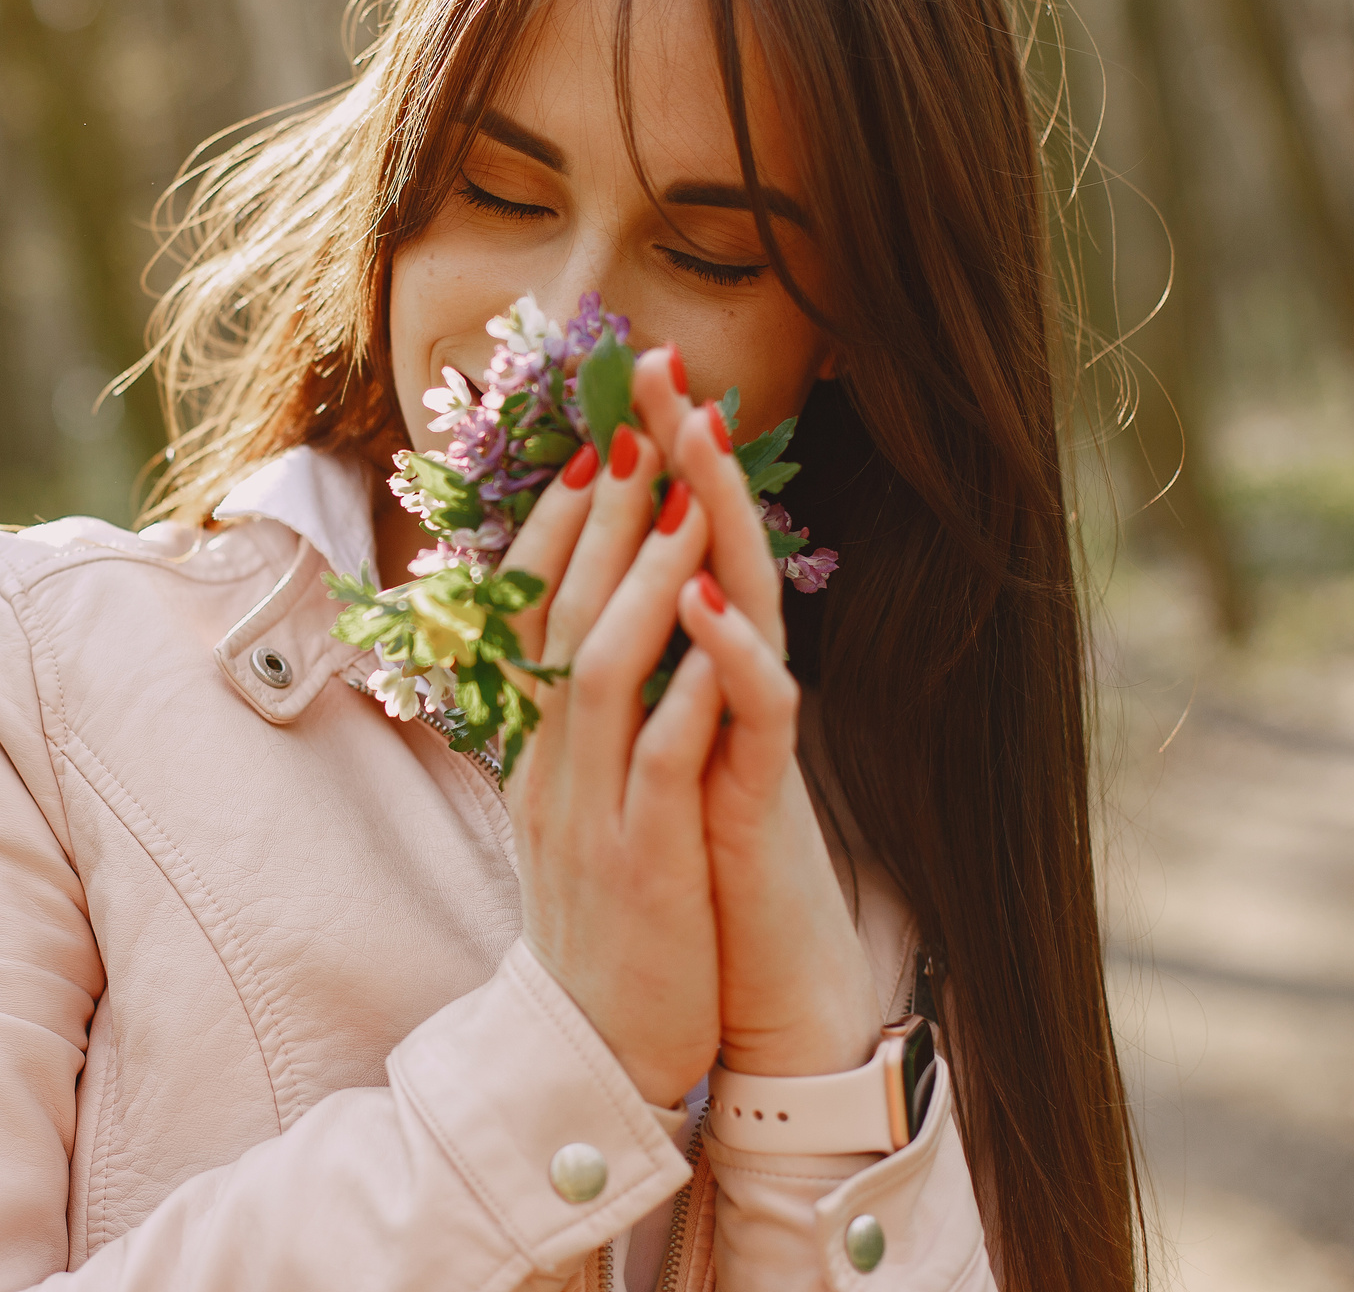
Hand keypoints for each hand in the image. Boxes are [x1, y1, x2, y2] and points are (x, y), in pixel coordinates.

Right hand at [497, 350, 722, 1105]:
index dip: (562, 529)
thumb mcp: (576, 823)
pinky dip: (688, 685)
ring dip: (643, 576)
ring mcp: (586, 812)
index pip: (534, 616)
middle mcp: (547, 768)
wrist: (591, 1059)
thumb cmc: (605, 933)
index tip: (596, 450)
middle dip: (599, 516)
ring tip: (680, 495)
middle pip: (560, 615)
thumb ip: (581, 743)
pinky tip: (725, 628)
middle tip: (633, 423)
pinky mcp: (638, 861)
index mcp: (536, 755)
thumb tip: (596, 663)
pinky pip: (659, 756)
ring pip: (600, 667)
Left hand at [644, 378, 876, 1077]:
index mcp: (692, 670)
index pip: (664, 547)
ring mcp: (756, 734)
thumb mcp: (646, 757)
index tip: (605, 384)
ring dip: (721, 521)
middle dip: (686, 454)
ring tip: (696, 437)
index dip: (639, 472)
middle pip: (712, 544)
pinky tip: (708, 606)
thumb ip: (632, 683)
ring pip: (750, 603)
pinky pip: (761, 713)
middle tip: (657, 360)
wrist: (754, 994)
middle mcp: (731, 684)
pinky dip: (734, 658)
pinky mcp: (770, 795)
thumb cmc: (699, 870)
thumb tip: (583, 615)